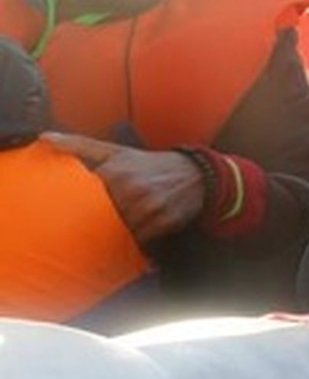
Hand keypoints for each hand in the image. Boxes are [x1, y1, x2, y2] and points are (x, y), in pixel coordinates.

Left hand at [41, 132, 205, 241]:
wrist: (194, 173)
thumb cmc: (148, 164)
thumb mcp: (116, 151)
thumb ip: (79, 145)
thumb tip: (45, 138)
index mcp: (115, 173)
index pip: (84, 198)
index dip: (75, 207)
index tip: (69, 213)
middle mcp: (133, 190)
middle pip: (100, 218)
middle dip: (94, 224)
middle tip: (87, 228)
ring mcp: (149, 208)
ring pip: (119, 231)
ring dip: (113, 235)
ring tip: (109, 234)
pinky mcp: (163, 223)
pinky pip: (139, 240)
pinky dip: (133, 241)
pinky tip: (129, 236)